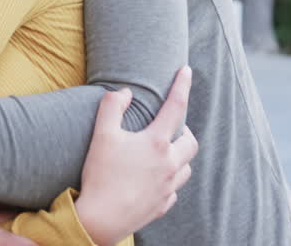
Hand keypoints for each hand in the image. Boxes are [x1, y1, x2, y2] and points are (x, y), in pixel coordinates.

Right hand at [74, 67, 197, 245]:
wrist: (100, 220)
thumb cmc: (100, 175)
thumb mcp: (101, 135)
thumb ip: (112, 107)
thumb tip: (125, 92)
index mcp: (156, 143)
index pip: (176, 106)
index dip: (182, 85)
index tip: (186, 70)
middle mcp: (169, 164)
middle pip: (191, 141)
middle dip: (185, 129)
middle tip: (169, 126)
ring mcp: (168, 187)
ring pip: (186, 167)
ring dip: (179, 156)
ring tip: (163, 153)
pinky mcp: (162, 205)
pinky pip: (173, 190)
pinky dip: (169, 181)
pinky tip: (155, 179)